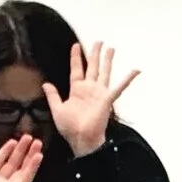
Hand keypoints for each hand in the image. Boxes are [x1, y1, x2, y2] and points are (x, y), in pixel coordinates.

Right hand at [0, 135, 42, 181]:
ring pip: (11, 164)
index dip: (32, 168)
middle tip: (38, 142)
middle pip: (21, 170)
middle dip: (30, 156)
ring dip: (20, 151)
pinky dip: (5, 152)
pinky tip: (11, 142)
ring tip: (27, 137)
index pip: (23, 181)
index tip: (38, 155)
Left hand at [44, 42, 140, 156]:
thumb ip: (53, 95)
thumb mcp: (57, 109)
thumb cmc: (70, 128)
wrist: (81, 139)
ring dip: (108, 60)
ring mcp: (99, 93)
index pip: (77, 69)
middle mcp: (89, 89)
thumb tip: (45, 83)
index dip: (76, 57)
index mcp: (77, 90)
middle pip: (93, 67)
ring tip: (111, 48)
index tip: (75, 46)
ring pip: (104, 72)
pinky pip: (119, 87)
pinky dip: (127, 79)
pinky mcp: (107, 99)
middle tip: (98, 42)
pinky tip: (135, 70)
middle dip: (95, 54)